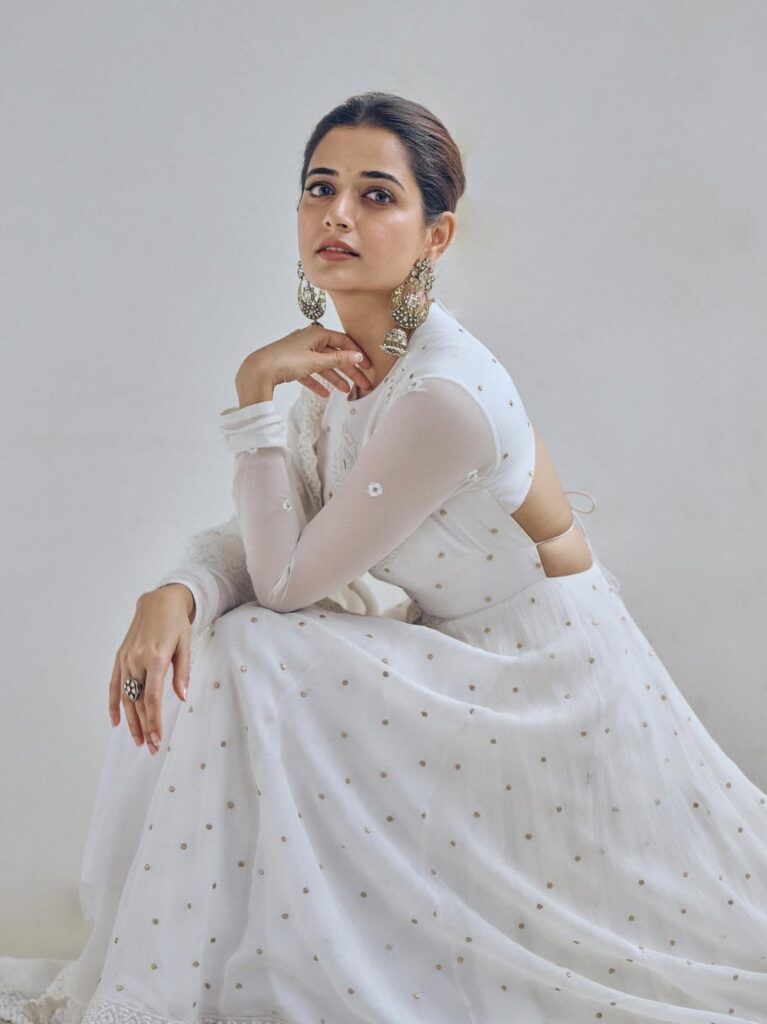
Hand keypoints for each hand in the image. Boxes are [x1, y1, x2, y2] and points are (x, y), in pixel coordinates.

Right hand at [108, 585, 191, 754]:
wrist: (159, 601)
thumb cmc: (176, 623)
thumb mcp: (185, 645)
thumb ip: (182, 673)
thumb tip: (182, 697)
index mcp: (155, 658)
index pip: (153, 698)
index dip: (154, 721)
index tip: (157, 738)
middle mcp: (137, 660)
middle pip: (138, 701)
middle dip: (144, 727)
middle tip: (151, 747)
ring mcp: (126, 659)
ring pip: (126, 697)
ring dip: (131, 721)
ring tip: (137, 740)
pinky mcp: (120, 657)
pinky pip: (114, 684)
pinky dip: (114, 704)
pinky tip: (116, 721)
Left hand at [235, 323, 372, 403]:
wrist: (258, 371)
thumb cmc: (285, 360)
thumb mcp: (316, 360)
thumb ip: (338, 359)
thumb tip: (357, 356)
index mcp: (316, 334)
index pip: (343, 342)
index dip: (357, 354)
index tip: (368, 366)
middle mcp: (309, 340)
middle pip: (335, 355)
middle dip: (349, 370)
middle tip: (363, 383)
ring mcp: (299, 353)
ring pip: (323, 365)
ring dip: (335, 378)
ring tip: (346, 390)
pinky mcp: (291, 365)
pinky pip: (309, 374)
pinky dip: (317, 383)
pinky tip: (324, 394)